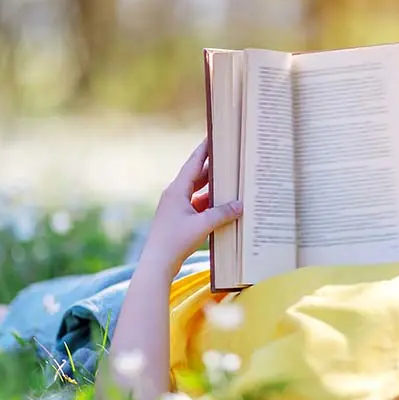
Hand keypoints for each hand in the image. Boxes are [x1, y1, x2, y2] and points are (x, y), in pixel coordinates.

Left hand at [142, 139, 242, 269]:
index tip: (213, 137)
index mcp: (177, 190)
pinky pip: (197, 207)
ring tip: (231, 182)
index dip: (204, 150)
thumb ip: (222, 213)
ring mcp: (176, 208)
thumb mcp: (202, 225)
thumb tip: (240, 205)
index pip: (193, 163)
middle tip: (229, 159)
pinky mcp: (178, 220)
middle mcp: (175, 195)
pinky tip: (223, 207)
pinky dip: (209, 205)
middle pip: (197, 176)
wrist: (157, 262)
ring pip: (198, 193)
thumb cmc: (176, 240)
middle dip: (213, 169)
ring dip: (213, 189)